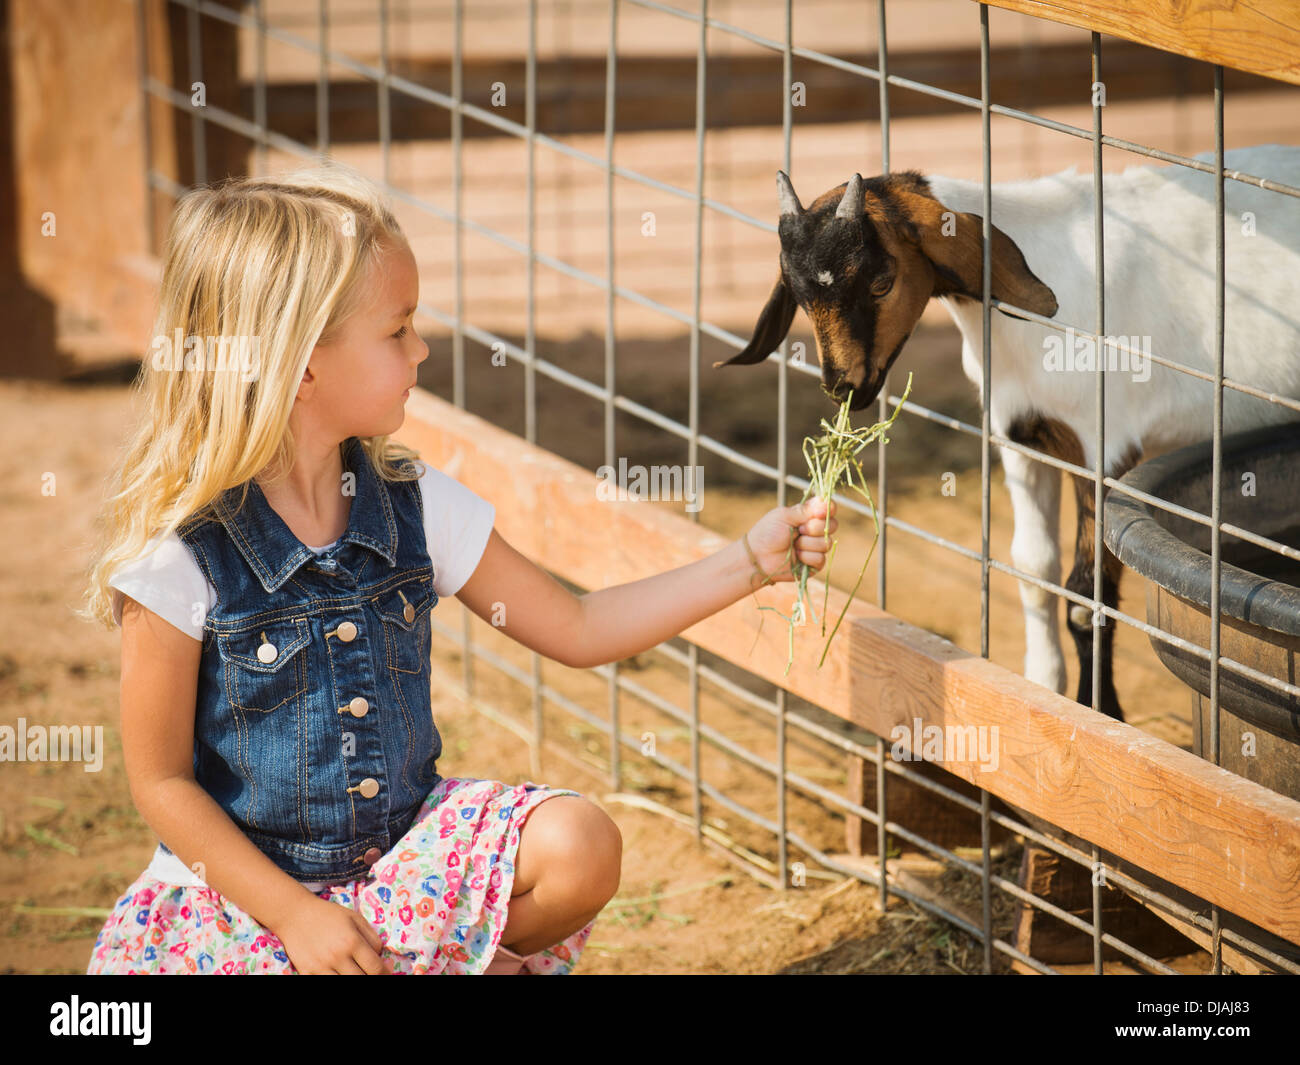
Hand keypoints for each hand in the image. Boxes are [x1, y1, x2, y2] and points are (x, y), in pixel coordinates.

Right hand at [274, 895, 395, 974]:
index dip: (385, 974)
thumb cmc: (328, 914)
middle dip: (370, 978)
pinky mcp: (307, 973)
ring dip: (353, 980)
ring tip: (355, 972)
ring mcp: (321, 967)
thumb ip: (372, 937)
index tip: (387, 974)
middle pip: (362, 980)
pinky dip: (334, 981)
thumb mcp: (355, 918)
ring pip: (344, 985)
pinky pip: (325, 984)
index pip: (375, 968)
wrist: (295, 915)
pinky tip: (338, 974)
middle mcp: (337, 956)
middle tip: (370, 972)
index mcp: (352, 941)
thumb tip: (380, 956)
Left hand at [746, 497, 837, 583]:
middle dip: (815, 528)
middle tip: (799, 530)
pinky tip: (796, 556)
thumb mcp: (784, 516)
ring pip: (826, 543)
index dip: (828, 509)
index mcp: (808, 515)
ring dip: (807, 544)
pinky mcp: (814, 563)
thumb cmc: (767, 533)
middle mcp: (815, 530)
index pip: (829, 508)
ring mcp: (815, 547)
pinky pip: (821, 559)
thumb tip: (825, 502)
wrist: (758, 557)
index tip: (819, 512)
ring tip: (793, 545)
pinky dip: (806, 557)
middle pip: (833, 525)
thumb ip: (805, 510)